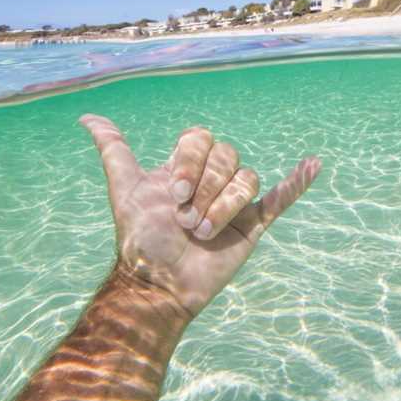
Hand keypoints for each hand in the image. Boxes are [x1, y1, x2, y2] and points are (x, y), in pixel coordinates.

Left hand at [80, 114, 320, 315]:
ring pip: (247, 180)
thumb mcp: (123, 188)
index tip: (173, 192)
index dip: (191, 160)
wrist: (157, 283)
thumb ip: (113, 150)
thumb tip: (87, 118)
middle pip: (226, 157)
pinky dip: (297, 182)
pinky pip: (280, 198)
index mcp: (185, 166)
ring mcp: (234, 201)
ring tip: (202, 233)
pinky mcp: (254, 224)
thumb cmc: (139, 238)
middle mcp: (211, 179)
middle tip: (185, 219)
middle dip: (205, 189)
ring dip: (224, 206)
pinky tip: (313, 164)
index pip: (200, 139)